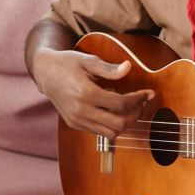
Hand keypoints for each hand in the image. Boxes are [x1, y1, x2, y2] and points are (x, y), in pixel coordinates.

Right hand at [29, 48, 152, 138]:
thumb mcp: (88, 60)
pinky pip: (99, 132)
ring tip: (131, 109)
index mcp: (86, 93)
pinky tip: (115, 111)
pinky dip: (112, 125)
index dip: (138, 99)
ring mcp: (77, 120)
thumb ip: (109, 68)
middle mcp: (81, 111)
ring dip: (125, 123)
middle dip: (135, 114)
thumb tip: (128, 68)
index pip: (120, 104)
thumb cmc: (68, 63)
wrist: (45, 73)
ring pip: (110, 133)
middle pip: (118, 123)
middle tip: (142, 103)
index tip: (148, 93)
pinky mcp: (74, 124)